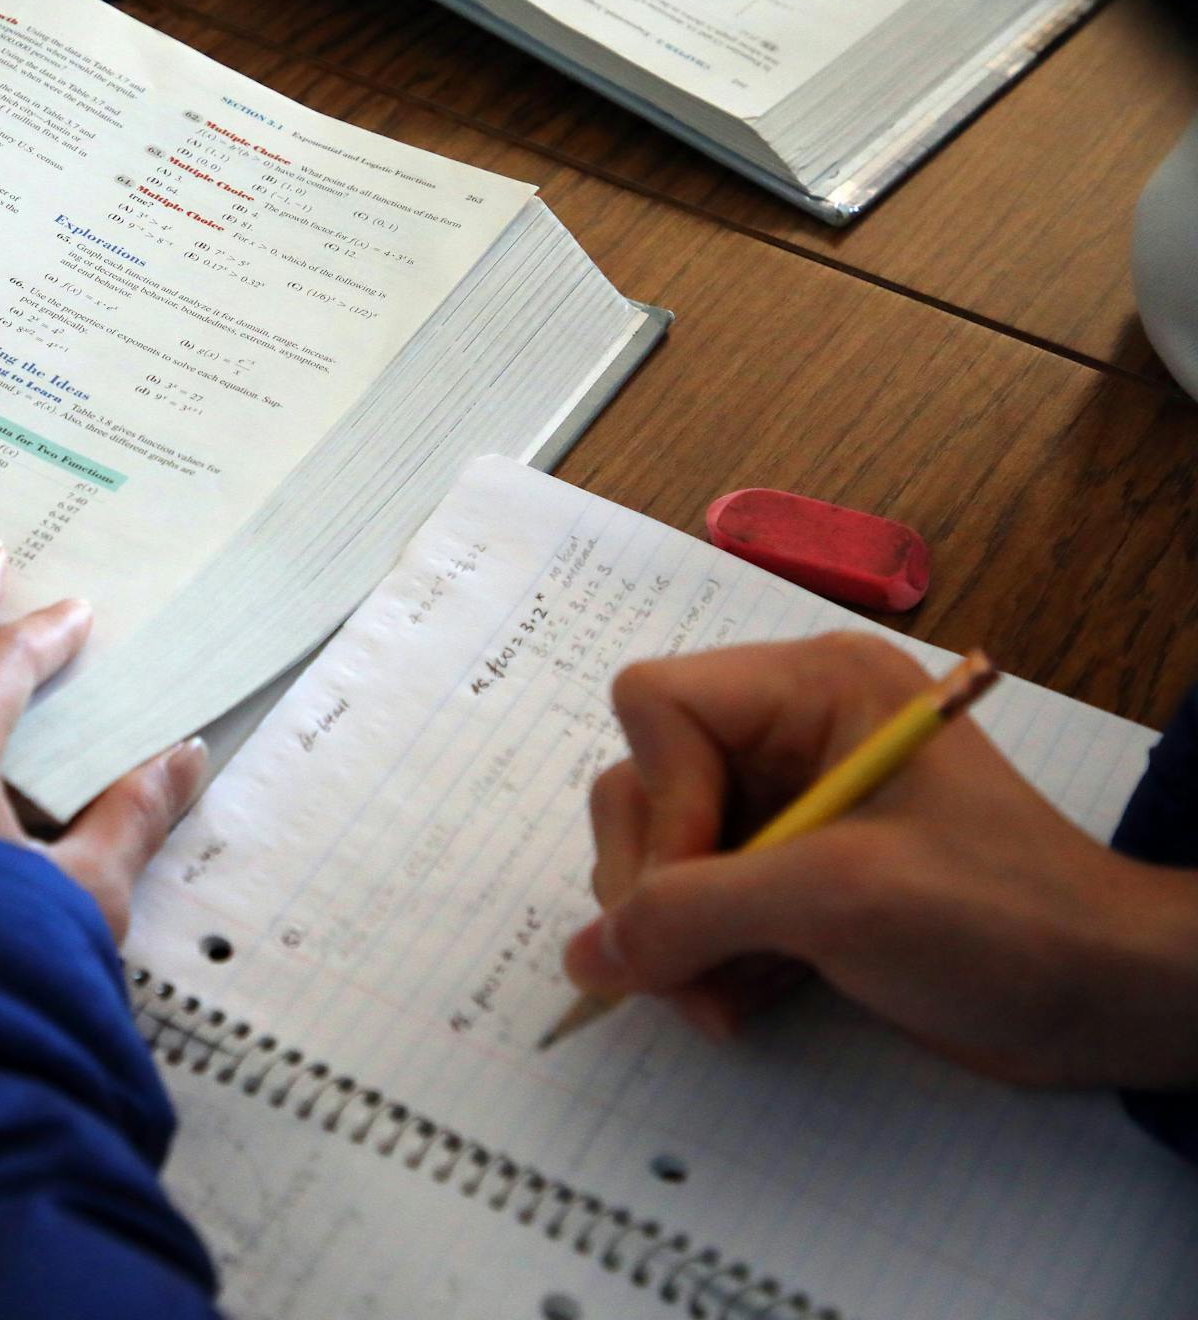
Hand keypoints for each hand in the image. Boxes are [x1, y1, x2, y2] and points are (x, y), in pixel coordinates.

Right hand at [562, 632, 1197, 1088]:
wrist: (1107, 1000)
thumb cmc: (996, 920)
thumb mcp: (835, 901)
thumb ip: (691, 916)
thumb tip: (582, 959)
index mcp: (811, 688)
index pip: (657, 705)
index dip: (659, 801)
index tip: (699, 889)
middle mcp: (789, 731)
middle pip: (643, 786)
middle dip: (657, 889)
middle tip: (689, 968)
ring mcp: (789, 804)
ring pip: (659, 855)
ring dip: (676, 939)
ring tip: (723, 999)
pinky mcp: (794, 874)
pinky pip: (698, 903)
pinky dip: (706, 959)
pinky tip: (747, 1000)